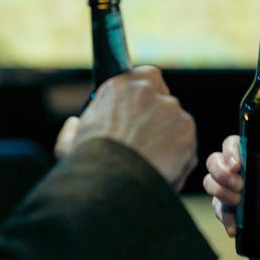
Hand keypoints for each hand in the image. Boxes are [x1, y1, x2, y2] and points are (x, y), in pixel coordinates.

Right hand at [57, 66, 196, 190]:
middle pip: (163, 102)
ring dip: (169, 142)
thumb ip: (75, 128)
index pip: (145, 77)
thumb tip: (74, 124)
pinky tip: (162, 173)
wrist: (111, 182)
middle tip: (148, 147)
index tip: (143, 111)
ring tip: (151, 167)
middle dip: (159, 123)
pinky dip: (179, 160)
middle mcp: (147, 90)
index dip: (147, 96)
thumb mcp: (72, 141)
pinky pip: (187, 145)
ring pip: (176, 124)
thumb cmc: (90, 164)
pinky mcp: (186, 128)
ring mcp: (170, 108)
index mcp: (120, 85)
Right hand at [203, 134, 259, 236]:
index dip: (230, 151)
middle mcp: (230, 169)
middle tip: (240, 185)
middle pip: (213, 161)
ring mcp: (223, 187)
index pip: (230, 144)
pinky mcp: (222, 207)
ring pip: (209, 182)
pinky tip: (234, 228)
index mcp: (245, 154)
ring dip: (220, 191)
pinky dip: (226, 219)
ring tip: (238, 201)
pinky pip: (218, 211)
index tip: (238, 164)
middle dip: (222, 173)